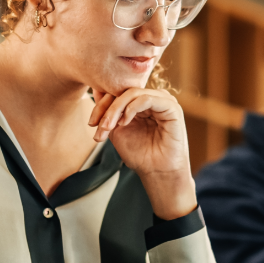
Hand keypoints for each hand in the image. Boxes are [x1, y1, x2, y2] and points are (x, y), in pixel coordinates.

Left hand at [89, 88, 196, 218]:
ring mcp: (163, 101)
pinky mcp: (171, 107)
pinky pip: (147, 99)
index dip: (102, 104)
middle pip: (124, 91)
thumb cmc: (140, 154)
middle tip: (99, 126)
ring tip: (109, 127)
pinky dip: (131, 108)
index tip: (92, 123)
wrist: (157, 172)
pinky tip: (125, 122)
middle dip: (107, 108)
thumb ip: (108, 112)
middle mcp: (153, 98)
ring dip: (116, 109)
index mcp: (142, 102)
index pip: (119, 92)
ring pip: (133, 93)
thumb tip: (95, 90)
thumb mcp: (117, 130)